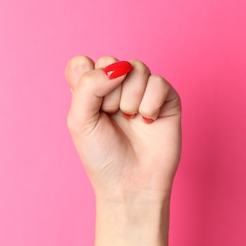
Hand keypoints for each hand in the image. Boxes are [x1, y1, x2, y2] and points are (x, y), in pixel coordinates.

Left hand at [65, 55, 181, 202]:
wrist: (131, 184)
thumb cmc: (102, 156)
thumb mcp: (80, 121)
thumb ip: (88, 86)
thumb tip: (118, 66)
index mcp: (89, 91)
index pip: (81, 63)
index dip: (85, 80)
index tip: (90, 106)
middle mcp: (114, 87)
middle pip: (110, 61)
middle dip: (108, 93)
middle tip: (111, 117)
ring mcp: (141, 91)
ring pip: (136, 67)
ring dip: (130, 98)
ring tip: (130, 119)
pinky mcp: (165, 98)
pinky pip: (158, 82)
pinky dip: (150, 104)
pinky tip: (148, 121)